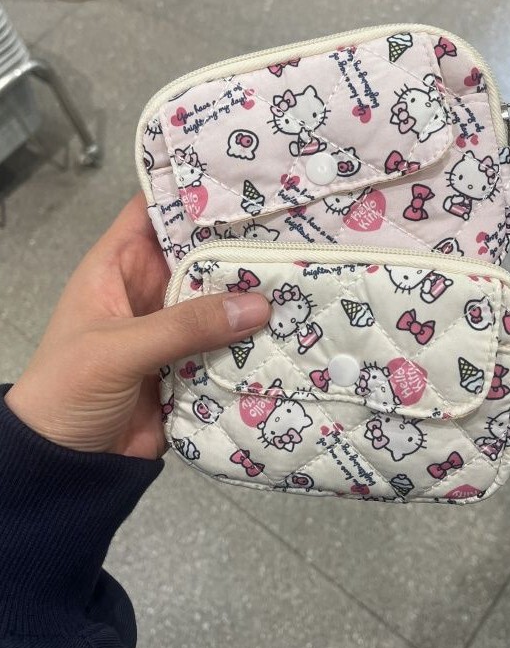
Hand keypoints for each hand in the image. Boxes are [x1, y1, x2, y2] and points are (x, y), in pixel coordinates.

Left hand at [5, 193, 269, 458]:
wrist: (67, 467)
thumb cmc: (67, 391)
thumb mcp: (117, 349)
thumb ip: (183, 325)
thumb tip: (257, 305)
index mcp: (117, 267)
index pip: (154, 212)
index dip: (193, 192)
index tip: (242, 180)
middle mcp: (150, 290)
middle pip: (199, 254)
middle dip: (240, 243)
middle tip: (294, 226)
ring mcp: (173, 328)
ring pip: (220, 299)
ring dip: (254, 293)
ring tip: (304, 270)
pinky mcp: (193, 363)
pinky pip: (229, 342)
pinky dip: (255, 337)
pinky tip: (294, 323)